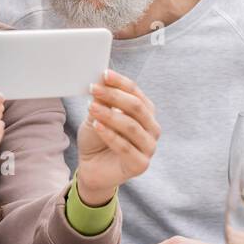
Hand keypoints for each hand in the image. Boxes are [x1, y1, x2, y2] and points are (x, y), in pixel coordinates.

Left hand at [76, 69, 159, 205]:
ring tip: (91, 106)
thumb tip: (101, 80)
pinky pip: (125, 147)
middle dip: (113, 96)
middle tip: (93, 88)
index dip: (120, 82)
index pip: (136, 93)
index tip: (103, 74)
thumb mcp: (96, 116)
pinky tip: (97, 125)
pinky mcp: (141, 164)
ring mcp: (149, 147)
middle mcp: (152, 128)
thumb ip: (102, 101)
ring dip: (109, 114)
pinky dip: (110, 134)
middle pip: (136, 107)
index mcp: (145, 113)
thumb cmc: (97, 139)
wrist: (92, 168)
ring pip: (131, 126)